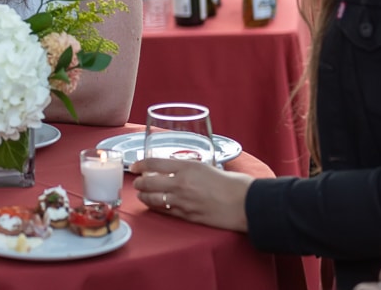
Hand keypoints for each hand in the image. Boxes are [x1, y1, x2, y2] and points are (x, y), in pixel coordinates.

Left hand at [130, 157, 253, 231]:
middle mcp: (181, 183)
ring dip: (144, 196)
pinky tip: (154, 205)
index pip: (154, 163)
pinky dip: (156, 207)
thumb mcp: (207, 166)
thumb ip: (190, 168)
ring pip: (153, 198)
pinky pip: (164, 211)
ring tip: (142, 195)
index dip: (140, 164)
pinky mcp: (187, 216)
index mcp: (187, 166)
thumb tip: (178, 169)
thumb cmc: (233, 183)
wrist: (246, 204)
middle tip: (137, 182)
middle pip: (148, 182)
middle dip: (139, 183)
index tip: (134, 166)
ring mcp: (182, 201)